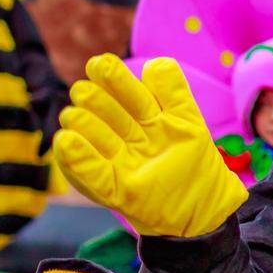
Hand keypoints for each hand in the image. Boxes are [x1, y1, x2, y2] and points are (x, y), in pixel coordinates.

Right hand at [54, 54, 247, 238]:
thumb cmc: (196, 164)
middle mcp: (124, 134)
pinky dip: (77, 158)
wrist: (206, 207)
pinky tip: (65, 141)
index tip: (99, 65)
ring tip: (76, 116)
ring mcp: (117, 160)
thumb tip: (153, 64)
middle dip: (94, 99)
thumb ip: (174, 93)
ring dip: (81, 121)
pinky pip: (91, 173)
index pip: (123, 89)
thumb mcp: (190, 124)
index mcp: (143, 115)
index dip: (111, 76)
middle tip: (87, 94)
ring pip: (88, 132)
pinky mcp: (113, 188)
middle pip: (101, 106)